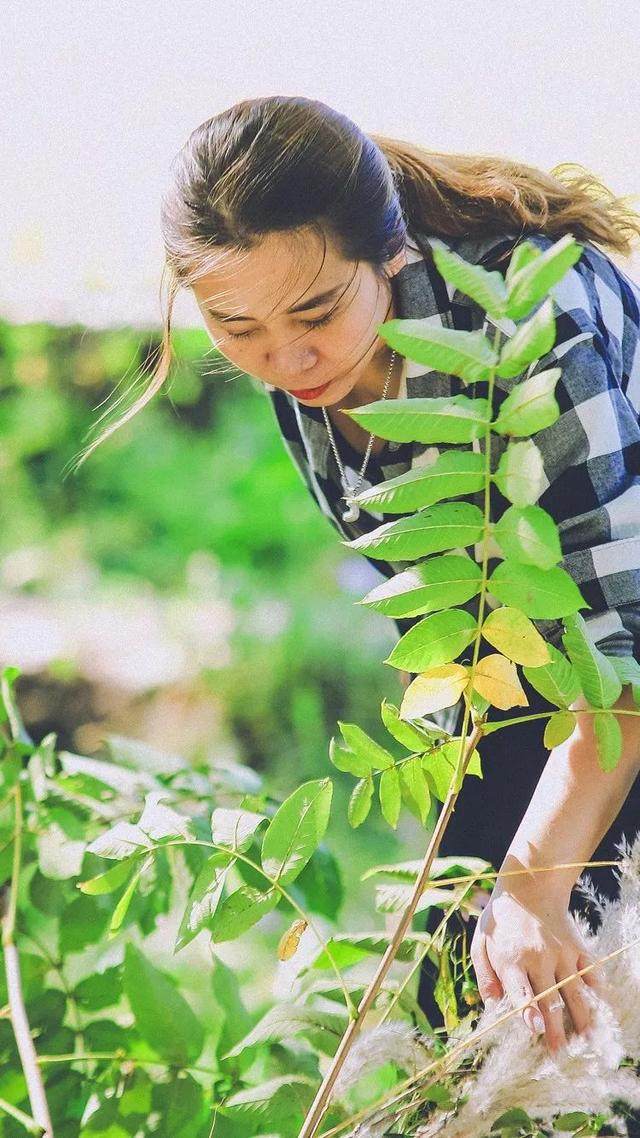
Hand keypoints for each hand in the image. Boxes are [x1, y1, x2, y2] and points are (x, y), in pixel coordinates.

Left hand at [469, 869, 606, 1053]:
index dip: (529, 1011)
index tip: (535, 1030)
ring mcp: (561, 953)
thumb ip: (484, 976)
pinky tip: (600, 1008)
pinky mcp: (576, 947)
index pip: (521, 990)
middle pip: (549, 999)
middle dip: (555, 1029)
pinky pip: (590, 971)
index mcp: (511, 959)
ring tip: (585, 1040)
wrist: (529, 886)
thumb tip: (491, 1007)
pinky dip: (596, 990)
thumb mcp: (481, 943)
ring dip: (581, 1017)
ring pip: (574, 991)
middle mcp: (538, 958)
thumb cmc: (501, 920)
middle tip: (559, 1053)